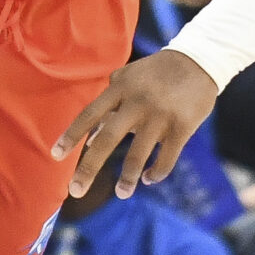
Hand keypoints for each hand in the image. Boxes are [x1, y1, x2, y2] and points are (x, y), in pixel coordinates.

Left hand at [53, 49, 219, 197]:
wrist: (199, 61)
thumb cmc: (157, 73)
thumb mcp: (129, 79)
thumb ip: (109, 105)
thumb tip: (90, 139)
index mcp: (120, 88)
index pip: (89, 114)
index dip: (72, 135)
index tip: (55, 156)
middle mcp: (137, 102)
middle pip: (108, 139)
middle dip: (89, 168)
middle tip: (75, 191)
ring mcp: (161, 115)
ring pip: (138, 154)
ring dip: (128, 178)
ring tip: (121, 194)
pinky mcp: (182, 126)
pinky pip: (166, 157)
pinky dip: (156, 172)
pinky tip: (149, 179)